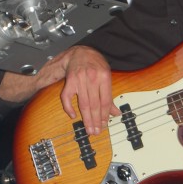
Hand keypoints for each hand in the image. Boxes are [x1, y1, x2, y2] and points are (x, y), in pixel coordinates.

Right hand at [0, 45, 118, 134]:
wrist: (80, 52)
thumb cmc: (95, 64)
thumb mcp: (106, 76)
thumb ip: (110, 95)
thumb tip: (115, 113)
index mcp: (104, 77)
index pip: (105, 100)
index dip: (105, 115)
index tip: (104, 125)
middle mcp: (92, 78)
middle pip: (95, 104)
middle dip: (96, 120)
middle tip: (96, 132)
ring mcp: (80, 80)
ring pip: (83, 103)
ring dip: (86, 118)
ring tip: (89, 129)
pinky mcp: (69, 81)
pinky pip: (67, 97)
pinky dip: (69, 108)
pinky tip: (73, 116)